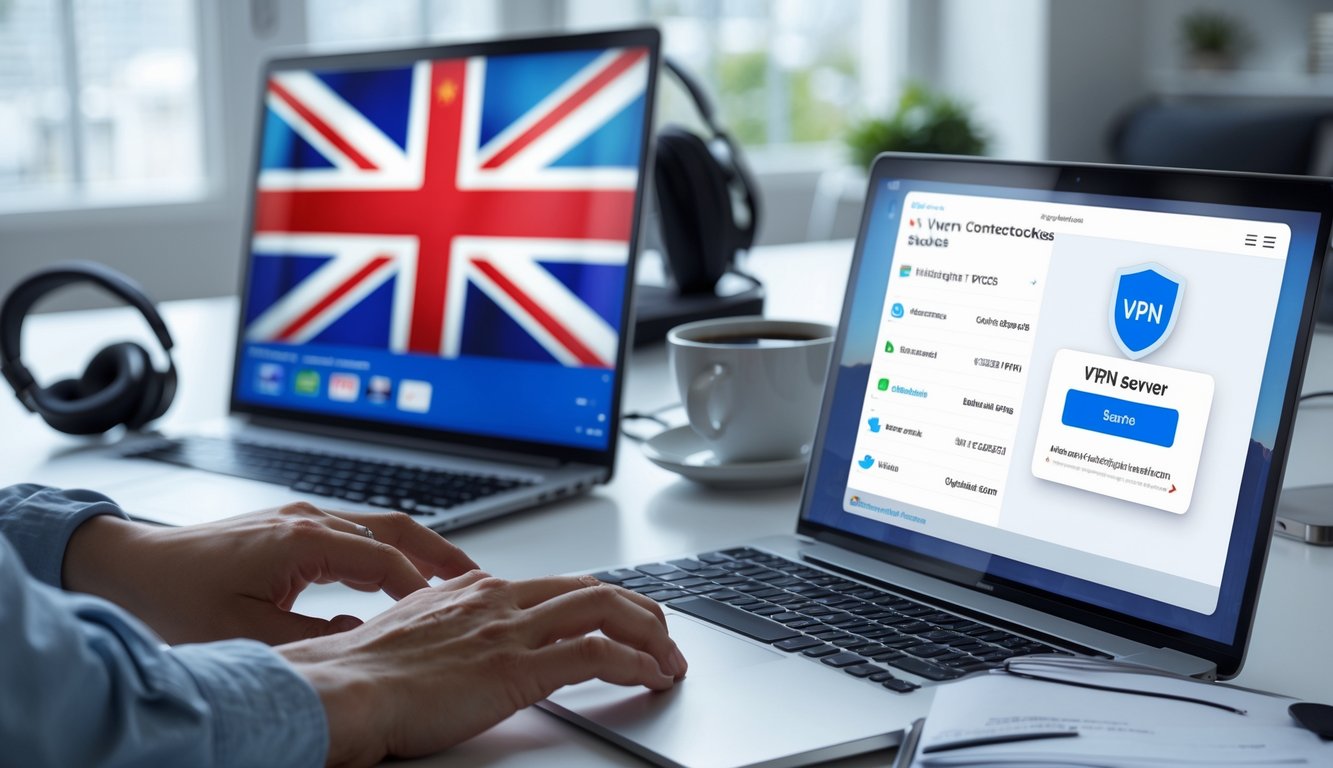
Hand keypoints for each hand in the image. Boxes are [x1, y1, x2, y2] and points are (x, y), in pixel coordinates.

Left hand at [63, 502, 477, 643]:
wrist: (123, 563)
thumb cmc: (172, 598)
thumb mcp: (246, 635)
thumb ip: (313, 641)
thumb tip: (361, 641)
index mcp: (301, 540)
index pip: (384, 562)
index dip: (422, 590)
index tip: (452, 611)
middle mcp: (305, 519)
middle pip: (394, 528)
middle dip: (439, 553)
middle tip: (477, 577)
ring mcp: (297, 517)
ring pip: (376, 526)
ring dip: (414, 549)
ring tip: (447, 576)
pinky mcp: (286, 525)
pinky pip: (353, 531)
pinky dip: (383, 551)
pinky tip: (390, 575)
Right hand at [278, 571, 687, 766]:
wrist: (340, 688)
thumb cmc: (361, 673)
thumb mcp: (411, 636)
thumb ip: (447, 631)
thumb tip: (463, 647)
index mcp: (475, 590)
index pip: (556, 584)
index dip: (597, 600)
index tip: (617, 618)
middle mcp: (499, 599)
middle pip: (591, 589)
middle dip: (637, 610)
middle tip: (661, 634)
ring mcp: (511, 630)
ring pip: (606, 611)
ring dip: (650, 636)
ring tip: (669, 659)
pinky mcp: (518, 667)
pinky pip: (598, 655)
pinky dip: (637, 663)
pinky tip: (651, 677)